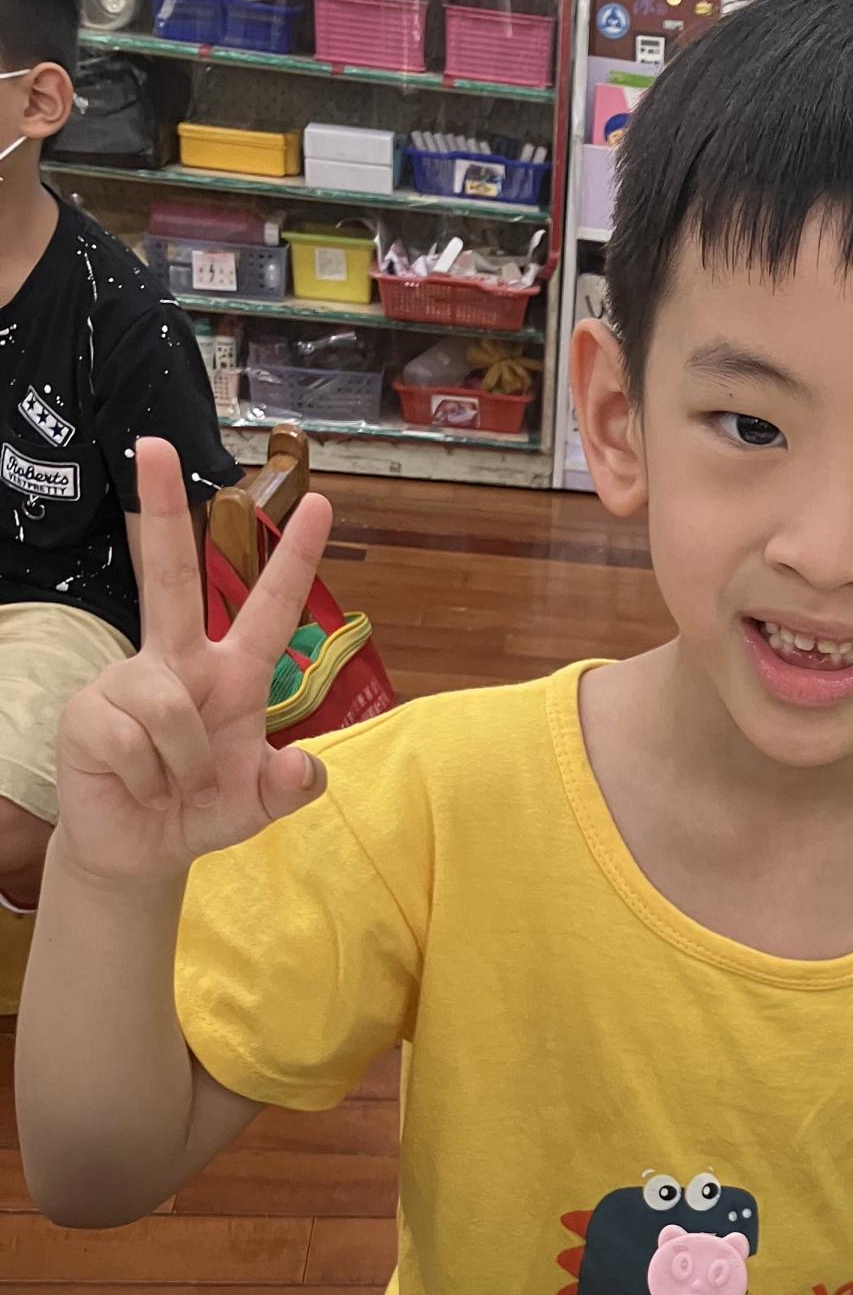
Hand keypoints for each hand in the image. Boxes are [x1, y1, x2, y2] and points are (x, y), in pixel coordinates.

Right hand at [55, 438, 334, 886]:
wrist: (140, 850)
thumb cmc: (201, 810)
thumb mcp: (258, 806)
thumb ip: (289, 788)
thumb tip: (304, 765)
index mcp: (232, 674)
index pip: (268, 607)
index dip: (294, 559)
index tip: (320, 502)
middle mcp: (178, 663)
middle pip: (172, 578)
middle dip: (160, 509)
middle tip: (155, 444)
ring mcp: (130, 682)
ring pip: (170, 707)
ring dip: (184, 764)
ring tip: (172, 784)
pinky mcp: (90, 712)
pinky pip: (134, 740)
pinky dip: (148, 778)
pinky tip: (137, 785)